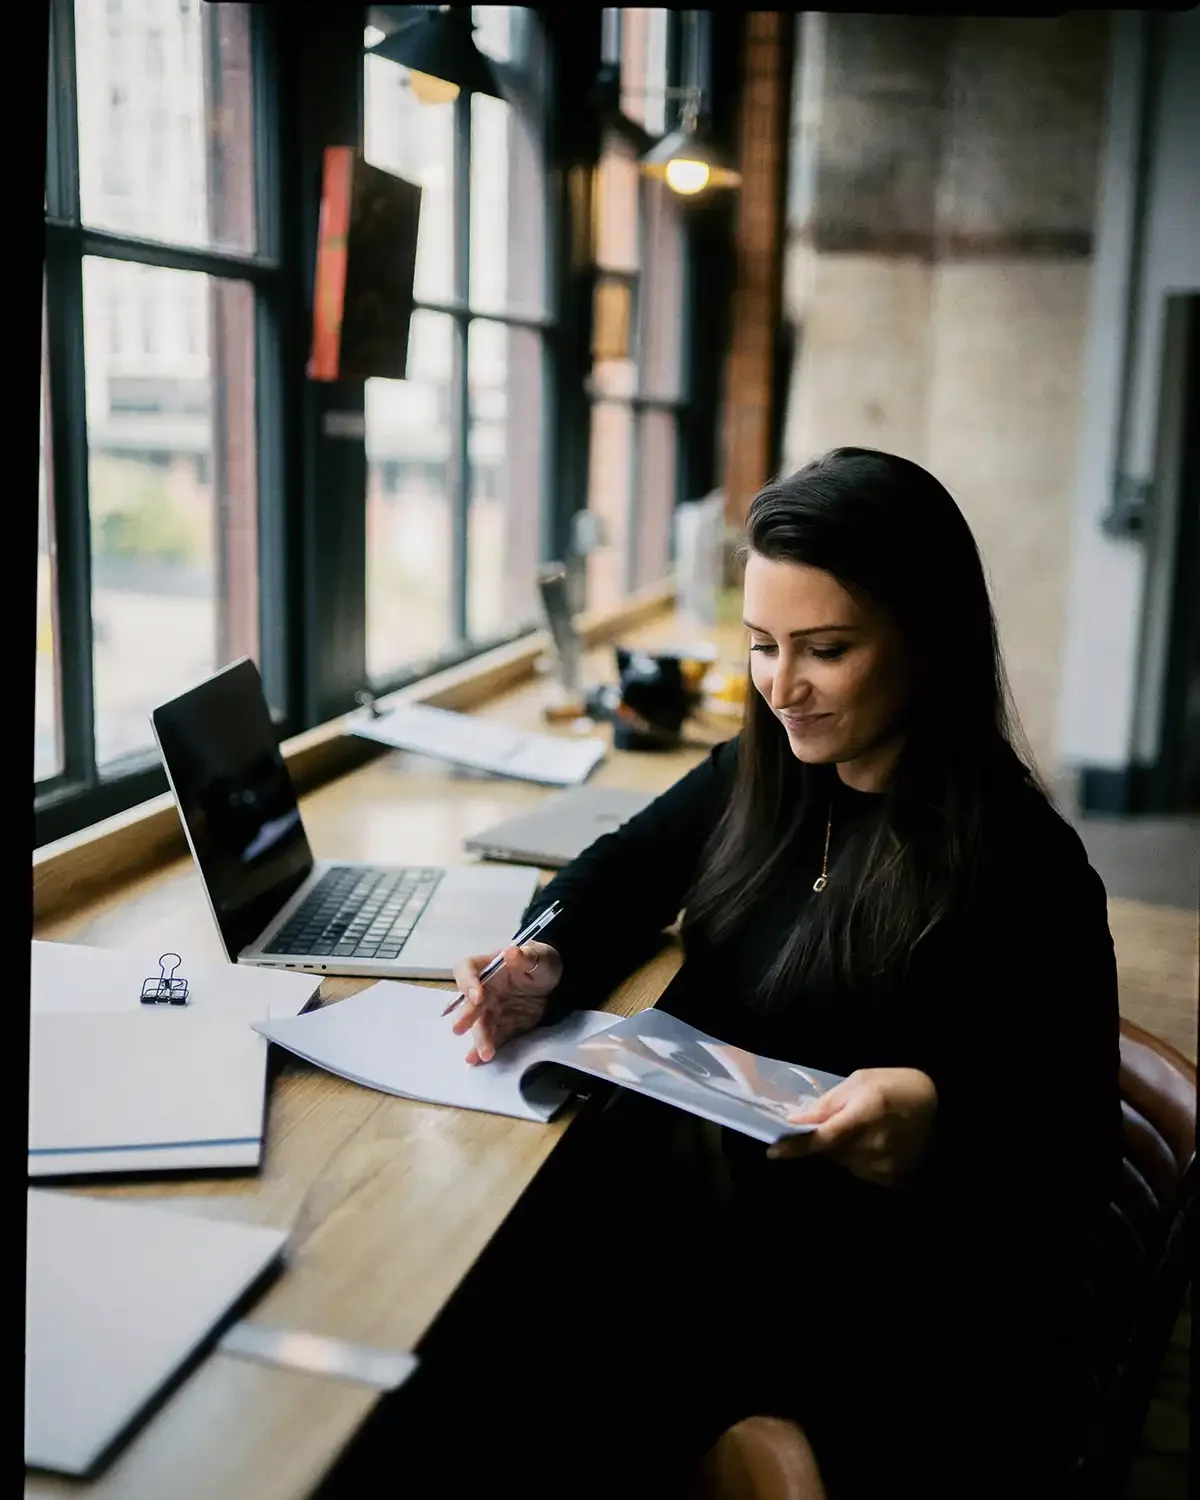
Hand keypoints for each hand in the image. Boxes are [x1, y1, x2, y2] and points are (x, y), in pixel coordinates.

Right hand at [449, 941, 562, 1065]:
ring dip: (479, 1039)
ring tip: (483, 1054)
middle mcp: (484, 990)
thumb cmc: (540, 961)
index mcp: (487, 967)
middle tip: (459, 1028)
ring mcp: (492, 1010)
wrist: (555, 981)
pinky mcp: (504, 1026)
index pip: (466, 970)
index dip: (467, 982)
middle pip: (469, 1003)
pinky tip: (479, 1060)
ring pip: (481, 1025)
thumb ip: (525, 956)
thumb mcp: (538, 955)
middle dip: (466, 1016)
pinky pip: (494, 1038)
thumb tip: (510, 952)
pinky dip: (487, 1049)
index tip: (477, 995)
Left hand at [767, 1068, 937, 1185]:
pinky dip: (856, 1158)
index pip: (823, 1138)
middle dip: (822, 1140)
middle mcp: (875, 1145)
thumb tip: (796, 1122)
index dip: (797, 1147)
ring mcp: (885, 1165)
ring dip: (840, 1149)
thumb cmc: (895, 1085)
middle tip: (834, 1122)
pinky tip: (872, 1141)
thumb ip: (827, 1105)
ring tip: (858, 1128)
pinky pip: (859, 1170)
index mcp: (866, 1114)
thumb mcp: (858, 1081)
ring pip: (843, 1163)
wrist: (940, 1105)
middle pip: (830, 1152)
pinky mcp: (892, 1178)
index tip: (773, 1152)